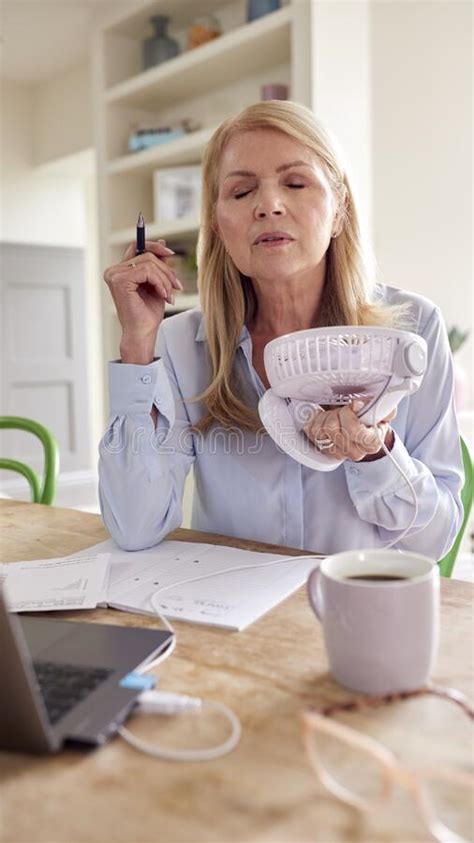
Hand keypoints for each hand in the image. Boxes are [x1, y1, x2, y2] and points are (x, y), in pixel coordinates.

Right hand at [103, 240, 183, 362]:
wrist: (142, 334)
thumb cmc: (148, 314)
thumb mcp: (156, 284)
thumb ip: (157, 265)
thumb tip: (163, 244)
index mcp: (120, 271)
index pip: (136, 247)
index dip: (154, 246)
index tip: (171, 253)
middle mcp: (113, 271)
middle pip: (147, 255)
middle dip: (167, 270)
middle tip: (177, 286)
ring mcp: (115, 275)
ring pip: (149, 262)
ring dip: (165, 279)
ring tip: (170, 295)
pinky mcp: (120, 281)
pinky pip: (147, 271)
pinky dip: (160, 282)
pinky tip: (163, 295)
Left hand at [303, 400, 395, 461]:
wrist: (361, 423)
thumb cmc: (370, 415)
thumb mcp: (382, 407)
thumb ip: (383, 403)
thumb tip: (365, 403)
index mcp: (372, 442)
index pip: (356, 432)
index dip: (349, 416)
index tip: (353, 404)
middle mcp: (355, 452)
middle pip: (333, 430)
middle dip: (337, 413)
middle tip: (343, 408)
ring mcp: (337, 452)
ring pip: (320, 431)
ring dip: (325, 416)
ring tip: (335, 413)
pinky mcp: (322, 449)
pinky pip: (311, 431)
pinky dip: (315, 419)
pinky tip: (325, 417)